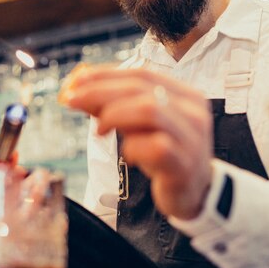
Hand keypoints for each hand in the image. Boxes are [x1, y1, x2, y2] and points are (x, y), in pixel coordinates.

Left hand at [65, 67, 213, 219]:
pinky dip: (134, 147)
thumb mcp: (138, 126)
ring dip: (115, 115)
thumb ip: (113, 106)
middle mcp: (192, 111)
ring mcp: (191, 138)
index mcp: (183, 94)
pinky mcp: (185, 164)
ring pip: (149, 110)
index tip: (76, 81)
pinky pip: (156, 146)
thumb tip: (77, 91)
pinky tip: (127, 154)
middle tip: (73, 100)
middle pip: (141, 90)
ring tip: (99, 130)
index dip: (106, 75)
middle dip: (100, 92)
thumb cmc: (164, 154)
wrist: (195, 192)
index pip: (141, 74)